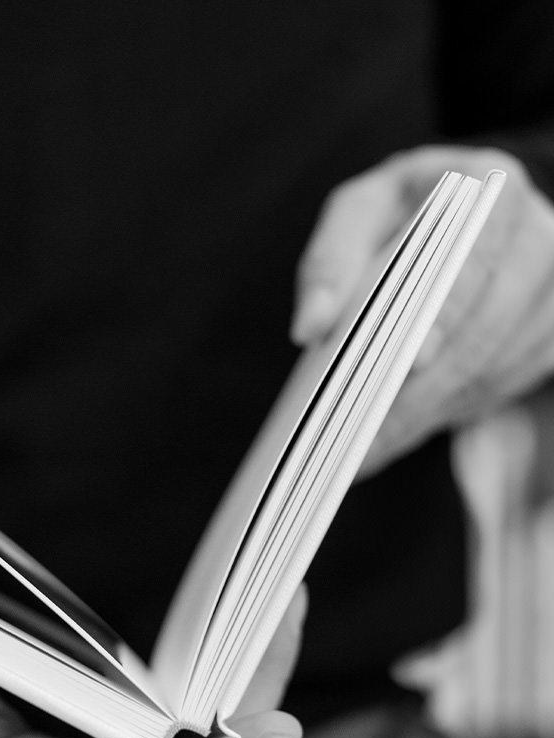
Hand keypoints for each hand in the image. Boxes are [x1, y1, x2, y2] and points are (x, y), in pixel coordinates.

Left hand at [293, 145, 553, 473]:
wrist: (453, 214)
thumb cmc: (398, 211)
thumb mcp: (356, 211)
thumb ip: (329, 260)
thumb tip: (309, 326)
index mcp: (495, 190)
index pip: (477, 259)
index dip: (447, 314)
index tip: (409, 363)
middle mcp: (541, 238)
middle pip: (487, 330)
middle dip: (421, 390)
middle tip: (360, 439)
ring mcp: (553, 294)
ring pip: (495, 370)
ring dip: (429, 412)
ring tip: (364, 448)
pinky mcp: (550, 337)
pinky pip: (501, 388)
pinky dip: (445, 413)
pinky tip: (398, 433)